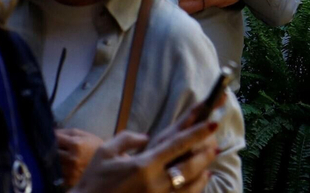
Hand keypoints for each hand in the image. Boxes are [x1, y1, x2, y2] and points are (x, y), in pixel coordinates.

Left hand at [56, 127, 105, 186]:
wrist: (108, 163)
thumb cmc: (94, 146)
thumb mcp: (83, 135)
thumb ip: (66, 133)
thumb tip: (50, 132)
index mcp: (76, 145)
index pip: (55, 139)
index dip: (51, 136)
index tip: (50, 135)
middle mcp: (72, 159)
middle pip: (51, 152)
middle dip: (51, 148)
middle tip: (53, 146)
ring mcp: (70, 171)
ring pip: (53, 163)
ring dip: (53, 159)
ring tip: (59, 156)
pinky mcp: (69, 181)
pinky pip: (57, 174)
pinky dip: (57, 169)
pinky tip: (63, 165)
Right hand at [74, 122, 220, 192]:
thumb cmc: (94, 180)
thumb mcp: (106, 152)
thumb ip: (127, 139)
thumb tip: (144, 137)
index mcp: (144, 164)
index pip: (177, 145)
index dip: (197, 134)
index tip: (212, 124)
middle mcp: (154, 182)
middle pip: (189, 166)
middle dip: (205, 154)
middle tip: (215, 144)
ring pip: (189, 185)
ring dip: (202, 173)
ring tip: (209, 163)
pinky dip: (193, 190)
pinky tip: (198, 182)